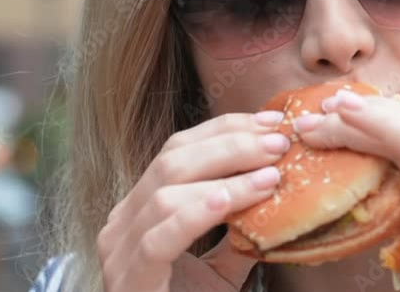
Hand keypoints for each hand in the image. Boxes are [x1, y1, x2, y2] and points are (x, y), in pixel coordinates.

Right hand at [97, 111, 290, 291]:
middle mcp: (123, 221)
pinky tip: (229, 201)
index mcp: (141, 208)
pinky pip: (159, 238)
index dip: (226, 129)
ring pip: (165, 190)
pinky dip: (196, 214)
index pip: (180, 148)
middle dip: (232, 144)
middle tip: (280, 144)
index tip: (272, 123)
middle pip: (173, 159)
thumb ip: (240, 231)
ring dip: (225, 176)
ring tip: (271, 175)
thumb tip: (280, 192)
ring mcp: (119, 250)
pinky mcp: (129, 279)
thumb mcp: (220, 267)